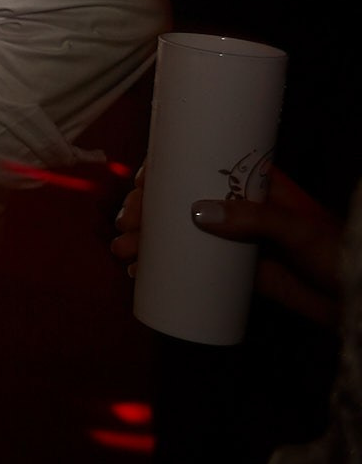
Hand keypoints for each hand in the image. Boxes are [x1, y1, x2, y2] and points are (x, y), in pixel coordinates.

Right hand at [114, 163, 343, 325]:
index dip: (165, 169)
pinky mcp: (235, 271)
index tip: (142, 183)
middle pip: (180, 198)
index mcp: (254, 182)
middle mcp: (238, 206)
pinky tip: (141, 273)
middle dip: (146, 210)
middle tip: (127, 225)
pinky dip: (162, 268)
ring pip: (179, 232)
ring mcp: (235, 238)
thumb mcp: (298, 228)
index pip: (200, 163)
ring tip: (125, 252)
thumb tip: (197, 212)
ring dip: (146, 240)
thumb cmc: (338, 252)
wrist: (356, 300)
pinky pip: (191, 265)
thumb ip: (256, 218)